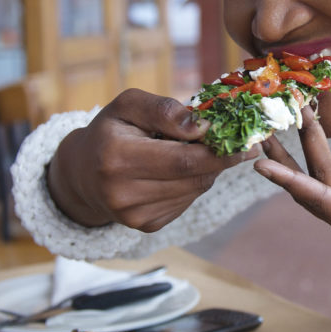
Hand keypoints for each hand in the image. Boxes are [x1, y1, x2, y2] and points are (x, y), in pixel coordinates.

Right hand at [47, 89, 256, 230]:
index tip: (247, 140)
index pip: (182, 160)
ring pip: (195, 190)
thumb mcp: (128, 105)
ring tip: (199, 150)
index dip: (219, 151)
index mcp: (116, 158)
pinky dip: (193, 183)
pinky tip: (180, 170)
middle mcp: (123, 194)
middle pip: (193, 177)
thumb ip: (164, 110)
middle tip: (243, 143)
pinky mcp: (146, 226)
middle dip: (222, 159)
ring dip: (207, 169)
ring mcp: (135, 216)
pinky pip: (186, 201)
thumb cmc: (110, 130)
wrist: (83, 173)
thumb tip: (202, 126)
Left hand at [255, 108, 330, 331]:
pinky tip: (312, 150)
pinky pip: (329, 188)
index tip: (261, 164)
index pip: (319, 198)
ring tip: (275, 131)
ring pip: (315, 186)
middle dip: (286, 156)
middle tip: (264, 127)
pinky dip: (317, 166)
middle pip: (308, 187)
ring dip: (296, 159)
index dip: (289, 179)